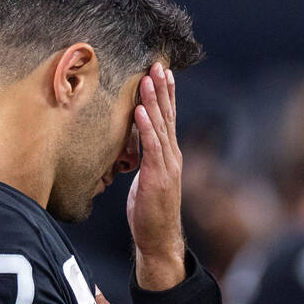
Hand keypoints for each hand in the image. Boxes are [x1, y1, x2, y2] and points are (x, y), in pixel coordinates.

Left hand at [129, 62, 185, 290]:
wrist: (158, 239)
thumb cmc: (149, 212)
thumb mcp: (145, 180)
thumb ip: (143, 160)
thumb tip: (131, 143)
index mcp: (168, 155)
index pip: (167, 119)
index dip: (165, 94)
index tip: (161, 72)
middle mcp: (171, 156)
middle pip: (167, 116)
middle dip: (162, 89)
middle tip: (158, 64)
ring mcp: (167, 166)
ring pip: (160, 126)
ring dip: (154, 101)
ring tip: (148, 79)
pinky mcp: (158, 177)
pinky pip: (151, 146)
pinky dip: (146, 126)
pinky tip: (140, 110)